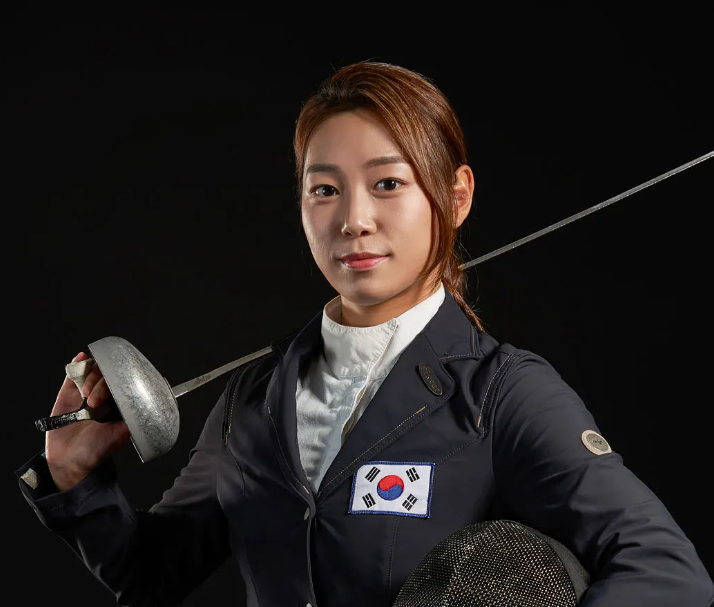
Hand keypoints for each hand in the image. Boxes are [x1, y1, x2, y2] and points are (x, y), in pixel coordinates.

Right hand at [44, 352, 130, 490]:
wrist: (68, 462)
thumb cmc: (96, 451)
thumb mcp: (120, 436)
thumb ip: (132, 421)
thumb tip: (148, 409)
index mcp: (119, 404)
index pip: (124, 383)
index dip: (121, 380)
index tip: (118, 382)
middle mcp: (105, 397)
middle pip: (107, 375)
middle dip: (102, 384)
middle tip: (94, 402)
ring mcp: (85, 394)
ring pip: (92, 373)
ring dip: (90, 378)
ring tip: (85, 395)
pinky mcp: (68, 395)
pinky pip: (72, 376)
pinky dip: (77, 365)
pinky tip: (80, 358)